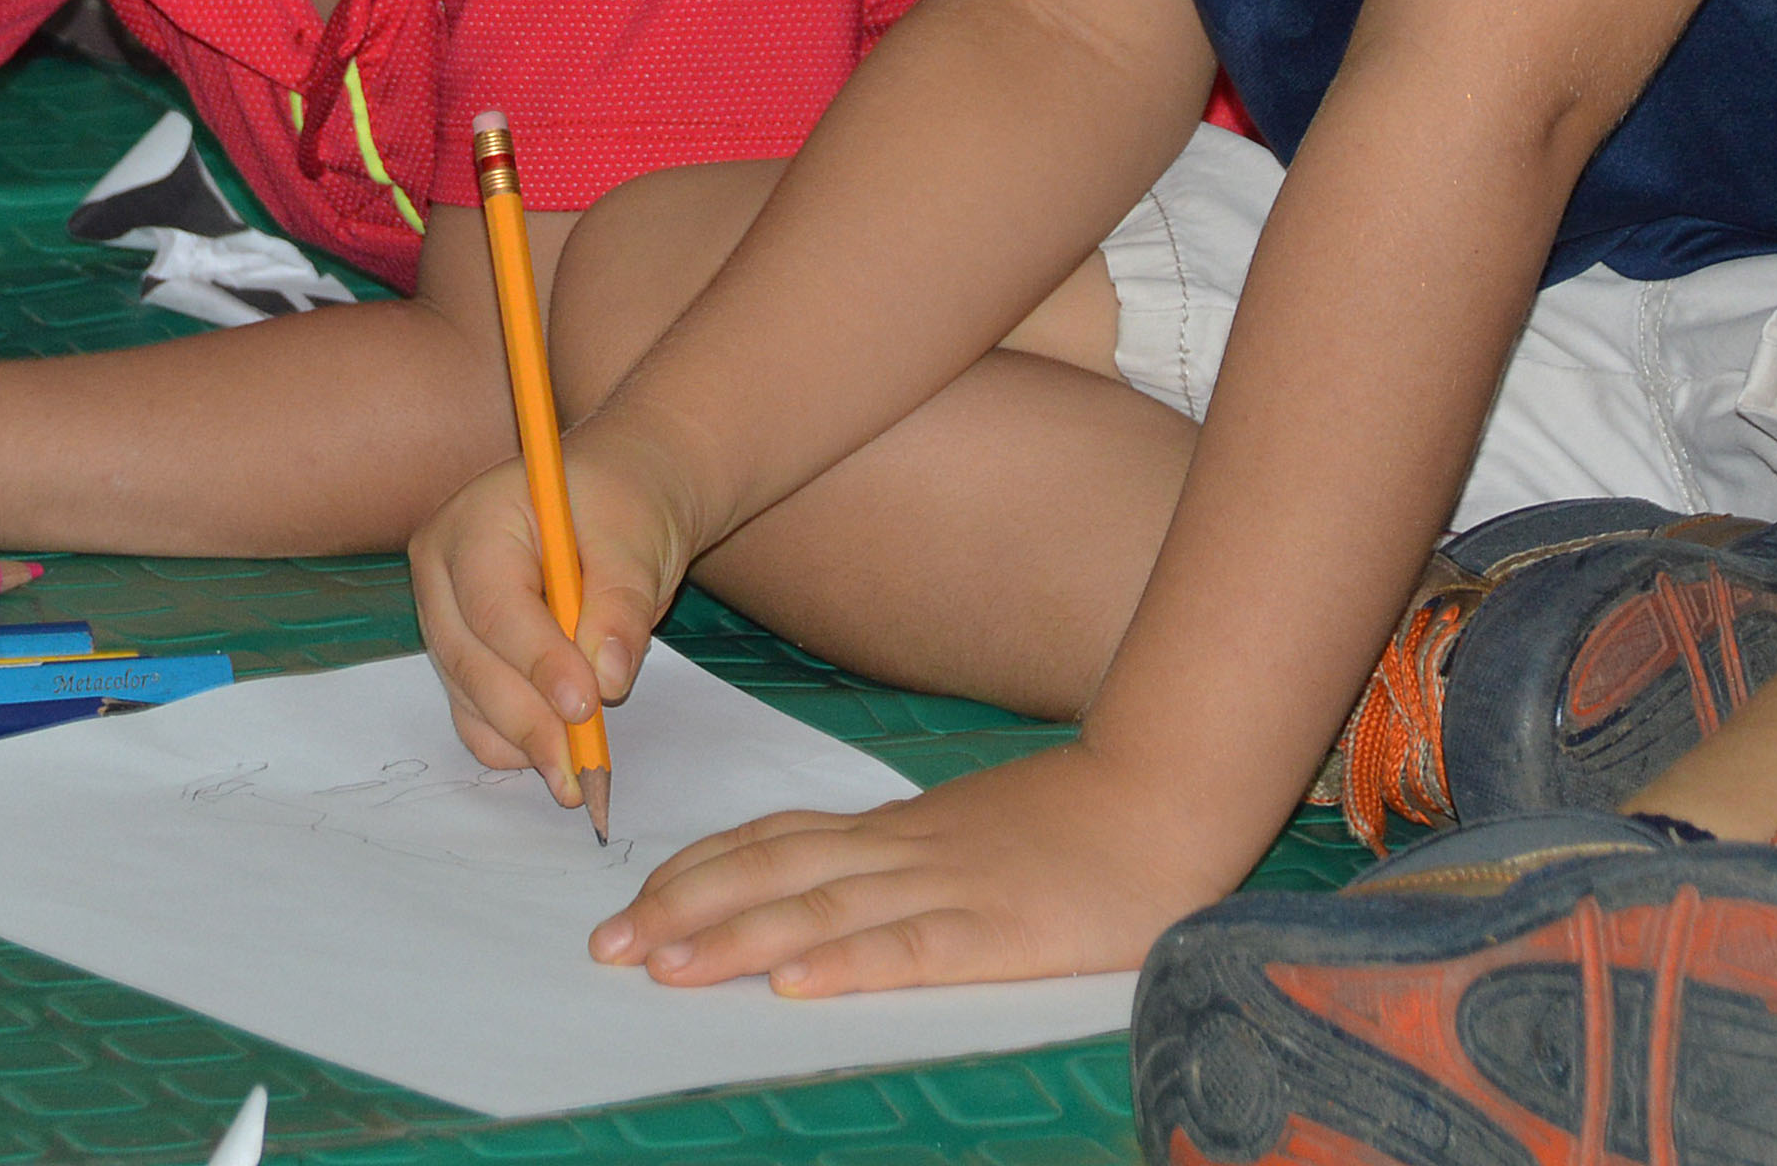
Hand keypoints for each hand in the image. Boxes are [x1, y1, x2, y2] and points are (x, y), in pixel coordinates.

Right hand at [409, 437, 692, 805]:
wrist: (615, 504)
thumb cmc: (621, 507)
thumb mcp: (636, 539)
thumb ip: (621, 604)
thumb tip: (608, 678)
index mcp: (475, 521)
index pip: (494, 604)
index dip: (537, 660)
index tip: (586, 703)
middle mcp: (442, 570)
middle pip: (469, 657)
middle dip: (528, 717)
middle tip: (583, 760)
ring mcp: (443, 616)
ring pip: (468, 695)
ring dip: (524, 739)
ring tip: (580, 771)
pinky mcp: (460, 656)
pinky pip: (473, 714)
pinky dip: (514, 741)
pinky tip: (558, 755)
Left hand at [591, 739, 1244, 993]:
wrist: (1169, 792)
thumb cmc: (1077, 820)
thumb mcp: (970, 827)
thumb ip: (903, 851)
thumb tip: (823, 881)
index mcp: (896, 829)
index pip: (774, 839)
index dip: (697, 872)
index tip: (630, 905)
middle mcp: (903, 851)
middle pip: (773, 872)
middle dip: (682, 910)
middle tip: (607, 949)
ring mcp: (948, 888)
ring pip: (820, 908)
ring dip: (734, 938)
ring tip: (664, 968)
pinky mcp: (997, 931)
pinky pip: (910, 947)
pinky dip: (846, 963)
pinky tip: (795, 983)